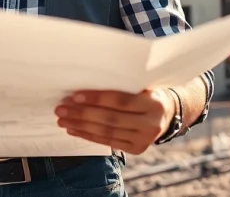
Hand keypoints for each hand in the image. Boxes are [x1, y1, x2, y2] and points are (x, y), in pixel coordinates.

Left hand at [54, 88, 175, 154]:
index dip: (97, 98)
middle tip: (61, 109)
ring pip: (107, 132)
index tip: (74, 96)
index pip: (120, 101)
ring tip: (63, 120)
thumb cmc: (147, 92)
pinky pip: (108, 142)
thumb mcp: (141, 84)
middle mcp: (151, 123)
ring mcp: (145, 139)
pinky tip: (73, 130)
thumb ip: (122, 84)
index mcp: (153, 103)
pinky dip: (88, 136)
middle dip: (82, 114)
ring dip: (81, 126)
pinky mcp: (137, 149)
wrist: (168, 113)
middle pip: (111, 119)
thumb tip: (85, 80)